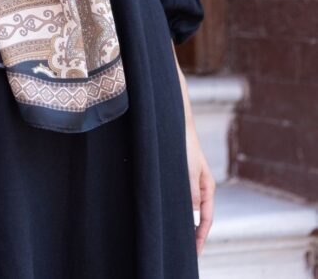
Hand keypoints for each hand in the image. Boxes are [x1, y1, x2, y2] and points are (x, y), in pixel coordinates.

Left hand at [185, 119, 214, 256]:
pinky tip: (171, 218)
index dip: (201, 237)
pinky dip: (180, 212)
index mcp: (207, 188)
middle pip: (200, 218)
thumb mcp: (189, 169)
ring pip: (190, 210)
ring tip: (178, 241)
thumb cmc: (185, 145)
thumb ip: (192, 191)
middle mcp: (201, 188)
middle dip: (195, 236)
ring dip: (186, 225)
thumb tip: (194, 214)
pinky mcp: (181, 179)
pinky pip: (182, 200)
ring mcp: (192, 184)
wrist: (177, 125)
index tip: (195, 253)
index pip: (206, 220)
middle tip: (187, 253)